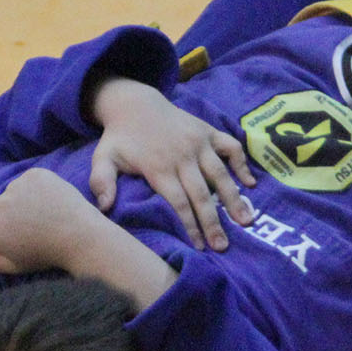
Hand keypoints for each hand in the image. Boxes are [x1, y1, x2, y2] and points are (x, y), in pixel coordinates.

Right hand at [0, 168, 105, 275]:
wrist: (80, 236)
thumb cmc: (45, 255)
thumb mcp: (13, 265)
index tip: (18, 241)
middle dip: (9, 218)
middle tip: (34, 229)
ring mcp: (15, 187)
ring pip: (11, 194)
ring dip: (22, 201)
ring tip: (44, 216)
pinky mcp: (34, 174)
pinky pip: (28, 180)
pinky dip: (37, 189)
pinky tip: (50, 202)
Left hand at [89, 78, 255, 249]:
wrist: (135, 103)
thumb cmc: (120, 138)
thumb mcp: (102, 158)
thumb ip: (101, 182)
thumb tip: (104, 208)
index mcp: (158, 166)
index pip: (178, 202)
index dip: (189, 225)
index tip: (199, 247)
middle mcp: (182, 155)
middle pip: (202, 194)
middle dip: (213, 222)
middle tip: (223, 246)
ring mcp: (198, 142)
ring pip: (220, 174)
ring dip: (234, 198)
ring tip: (246, 220)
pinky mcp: (208, 131)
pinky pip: (231, 147)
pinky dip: (242, 164)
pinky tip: (250, 184)